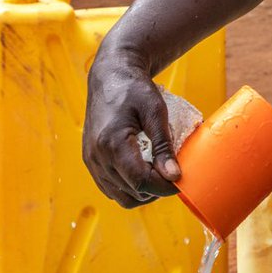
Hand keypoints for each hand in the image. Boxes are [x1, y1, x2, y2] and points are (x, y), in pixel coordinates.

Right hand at [83, 48, 180, 207]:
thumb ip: (164, 145)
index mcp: (112, 144)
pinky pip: (110, 188)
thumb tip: (173, 176)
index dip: (164, 187)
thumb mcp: (155, 111)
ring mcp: (91, 161)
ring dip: (143, 192)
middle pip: (132, 192)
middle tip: (172, 174)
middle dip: (156, 190)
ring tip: (159, 175)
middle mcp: (97, 157)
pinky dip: (129, 188)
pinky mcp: (90, 161)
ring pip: (120, 196)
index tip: (181, 180)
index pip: (140, 182)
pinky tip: (144, 173)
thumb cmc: (134, 89)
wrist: (110, 76)